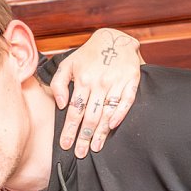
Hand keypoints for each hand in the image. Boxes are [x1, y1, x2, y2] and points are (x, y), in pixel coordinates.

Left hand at [49, 29, 144, 157]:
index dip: (69, 129)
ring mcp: (116, 82)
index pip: (74, 111)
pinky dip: (120, 114)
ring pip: (107, 112)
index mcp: (83, 80)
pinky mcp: (131, 80)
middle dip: (84, 137)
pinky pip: (126, 101)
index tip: (65, 145)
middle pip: (90, 116)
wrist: (114, 37)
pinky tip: (112, 127)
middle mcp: (99, 82)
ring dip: (100, 132)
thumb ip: (58, 84)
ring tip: (95, 147)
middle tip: (80, 153)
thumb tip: (60, 105)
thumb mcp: (67, 64)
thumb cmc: (88, 55)